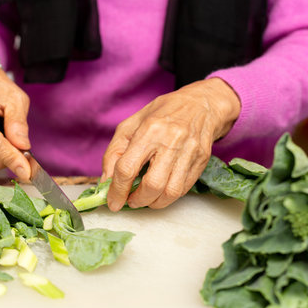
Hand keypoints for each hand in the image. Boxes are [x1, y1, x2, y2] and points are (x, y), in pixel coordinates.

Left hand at [102, 77, 240, 210]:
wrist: (200, 104)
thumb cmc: (161, 114)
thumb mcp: (130, 125)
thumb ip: (114, 153)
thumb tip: (106, 182)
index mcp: (149, 129)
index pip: (127, 167)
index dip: (117, 190)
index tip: (113, 202)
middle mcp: (171, 141)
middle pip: (152, 184)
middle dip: (137, 200)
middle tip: (131, 201)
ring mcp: (189, 152)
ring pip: (170, 192)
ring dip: (153, 203)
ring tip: (145, 198)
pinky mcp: (201, 161)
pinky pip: (183, 189)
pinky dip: (168, 197)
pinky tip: (161, 191)